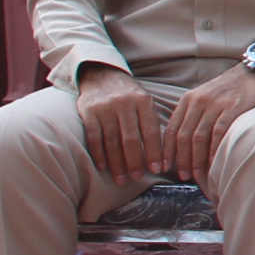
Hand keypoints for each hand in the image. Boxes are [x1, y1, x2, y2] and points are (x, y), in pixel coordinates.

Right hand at [73, 65, 161, 180]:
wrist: (102, 76)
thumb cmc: (129, 95)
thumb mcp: (144, 102)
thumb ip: (151, 123)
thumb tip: (165, 153)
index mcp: (144, 102)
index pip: (151, 131)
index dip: (154, 152)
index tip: (158, 170)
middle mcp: (125, 104)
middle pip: (131, 139)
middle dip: (135, 161)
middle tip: (137, 178)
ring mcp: (106, 108)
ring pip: (112, 141)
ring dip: (117, 163)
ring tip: (121, 179)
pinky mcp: (88, 112)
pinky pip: (94, 137)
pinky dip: (99, 155)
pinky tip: (103, 168)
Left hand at [162, 61, 254, 179]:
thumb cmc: (230, 89)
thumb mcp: (205, 96)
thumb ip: (193, 114)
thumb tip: (183, 142)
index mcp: (188, 99)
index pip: (171, 129)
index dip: (166, 151)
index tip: (165, 167)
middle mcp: (198, 101)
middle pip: (183, 136)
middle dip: (181, 159)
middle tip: (183, 176)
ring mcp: (215, 104)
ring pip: (199, 137)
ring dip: (196, 158)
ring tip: (197, 174)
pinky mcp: (232, 107)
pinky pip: (218, 133)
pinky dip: (213, 150)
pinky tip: (213, 162)